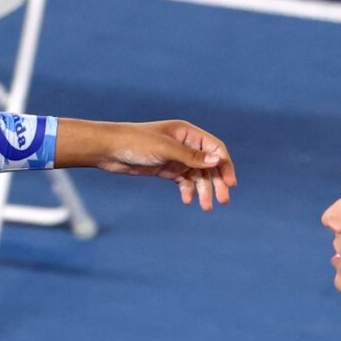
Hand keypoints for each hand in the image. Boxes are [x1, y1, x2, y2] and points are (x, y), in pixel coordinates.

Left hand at [57, 119, 235, 210]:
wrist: (110, 150)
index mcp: (187, 132)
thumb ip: (191, 157)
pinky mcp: (166, 169)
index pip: (214, 148)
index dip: (224, 165)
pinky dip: (187, 191)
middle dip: (216, 182)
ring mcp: (176, 158)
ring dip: (203, 191)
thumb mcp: (166, 149)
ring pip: (197, 176)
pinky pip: (183, 182)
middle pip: (208, 165)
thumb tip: (217, 161)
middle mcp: (184, 144)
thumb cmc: (136, 142)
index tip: (230, 183)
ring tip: (205, 207)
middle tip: (223, 200)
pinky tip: (187, 201)